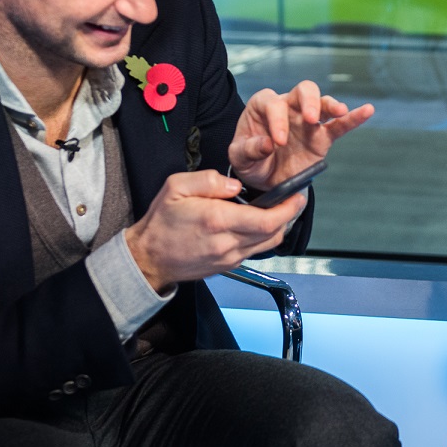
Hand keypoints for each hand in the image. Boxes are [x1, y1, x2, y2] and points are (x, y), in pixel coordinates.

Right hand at [124, 170, 307, 292]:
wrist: (150, 257)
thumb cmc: (161, 223)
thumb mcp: (176, 187)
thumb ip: (208, 181)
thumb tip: (235, 186)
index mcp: (217, 220)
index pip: (265, 220)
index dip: (287, 209)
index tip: (296, 196)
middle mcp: (227, 243)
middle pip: (273, 234)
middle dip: (289, 216)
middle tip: (295, 200)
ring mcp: (229, 258)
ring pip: (268, 245)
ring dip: (279, 228)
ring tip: (281, 210)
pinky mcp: (228, 265)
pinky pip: (255, 251)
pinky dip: (264, 237)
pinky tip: (260, 223)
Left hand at [227, 80, 372, 189]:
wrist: (265, 178)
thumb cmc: (249, 160)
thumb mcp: (239, 157)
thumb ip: (249, 150)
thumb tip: (268, 144)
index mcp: (263, 106)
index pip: (273, 104)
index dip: (277, 121)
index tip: (278, 142)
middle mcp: (288, 107)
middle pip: (302, 90)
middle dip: (308, 101)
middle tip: (311, 118)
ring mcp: (307, 120)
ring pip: (322, 102)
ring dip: (330, 105)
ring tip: (339, 111)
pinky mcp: (322, 137)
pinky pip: (340, 125)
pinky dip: (354, 117)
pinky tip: (367, 110)